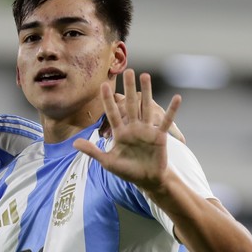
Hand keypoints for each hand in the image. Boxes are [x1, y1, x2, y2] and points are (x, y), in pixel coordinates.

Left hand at [74, 70, 181, 191]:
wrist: (147, 180)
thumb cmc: (127, 171)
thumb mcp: (107, 162)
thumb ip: (92, 151)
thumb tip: (73, 143)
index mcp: (120, 133)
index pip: (112, 113)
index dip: (108, 100)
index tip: (104, 85)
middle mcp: (133, 128)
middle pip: (130, 105)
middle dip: (128, 89)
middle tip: (128, 71)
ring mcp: (147, 130)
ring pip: (146, 107)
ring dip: (147, 92)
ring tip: (145, 75)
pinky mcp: (159, 136)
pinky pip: (166, 121)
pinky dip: (172, 110)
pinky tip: (177, 97)